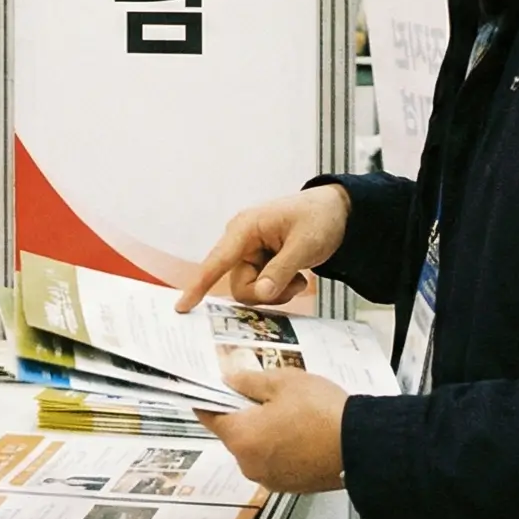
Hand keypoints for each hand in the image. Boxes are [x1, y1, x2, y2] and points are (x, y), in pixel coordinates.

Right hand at [175, 186, 349, 312]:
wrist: (335, 211)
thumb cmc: (319, 218)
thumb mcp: (305, 245)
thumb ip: (281, 271)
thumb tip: (261, 294)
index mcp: (246, 228)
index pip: (217, 260)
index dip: (199, 285)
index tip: (183, 306)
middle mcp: (241, 240)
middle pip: (239, 284)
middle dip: (266, 293)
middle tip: (298, 285)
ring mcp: (249, 252)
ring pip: (250, 289)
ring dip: (276, 292)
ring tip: (300, 278)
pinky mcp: (258, 261)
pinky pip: (259, 287)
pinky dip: (278, 288)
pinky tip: (297, 275)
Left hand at [196, 368, 348, 493]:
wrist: (362, 446)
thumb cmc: (321, 411)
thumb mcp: (284, 382)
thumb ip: (249, 381)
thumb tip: (230, 381)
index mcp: (241, 437)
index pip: (209, 417)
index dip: (211, 399)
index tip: (215, 389)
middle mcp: (249, 464)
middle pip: (234, 435)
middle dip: (245, 415)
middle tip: (266, 395)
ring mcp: (269, 479)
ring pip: (256, 450)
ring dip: (264, 433)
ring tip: (290, 413)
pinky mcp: (290, 486)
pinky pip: (275, 463)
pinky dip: (280, 449)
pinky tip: (301, 433)